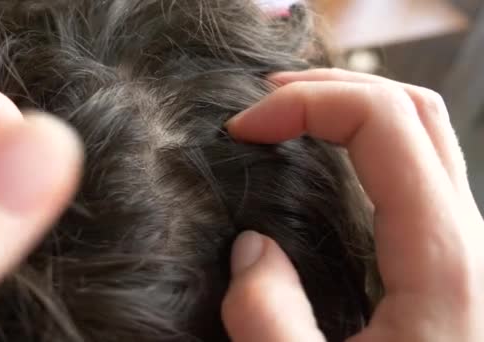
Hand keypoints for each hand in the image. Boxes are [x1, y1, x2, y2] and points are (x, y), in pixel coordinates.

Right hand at [222, 68, 483, 340]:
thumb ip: (272, 321)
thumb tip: (252, 250)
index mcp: (444, 256)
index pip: (382, 121)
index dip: (305, 103)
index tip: (244, 129)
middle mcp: (467, 236)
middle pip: (412, 108)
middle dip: (330, 87)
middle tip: (264, 104)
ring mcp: (463, 245)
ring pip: (420, 134)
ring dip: (349, 109)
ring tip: (288, 119)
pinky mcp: (449, 261)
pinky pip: (415, 171)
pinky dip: (364, 145)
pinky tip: (323, 168)